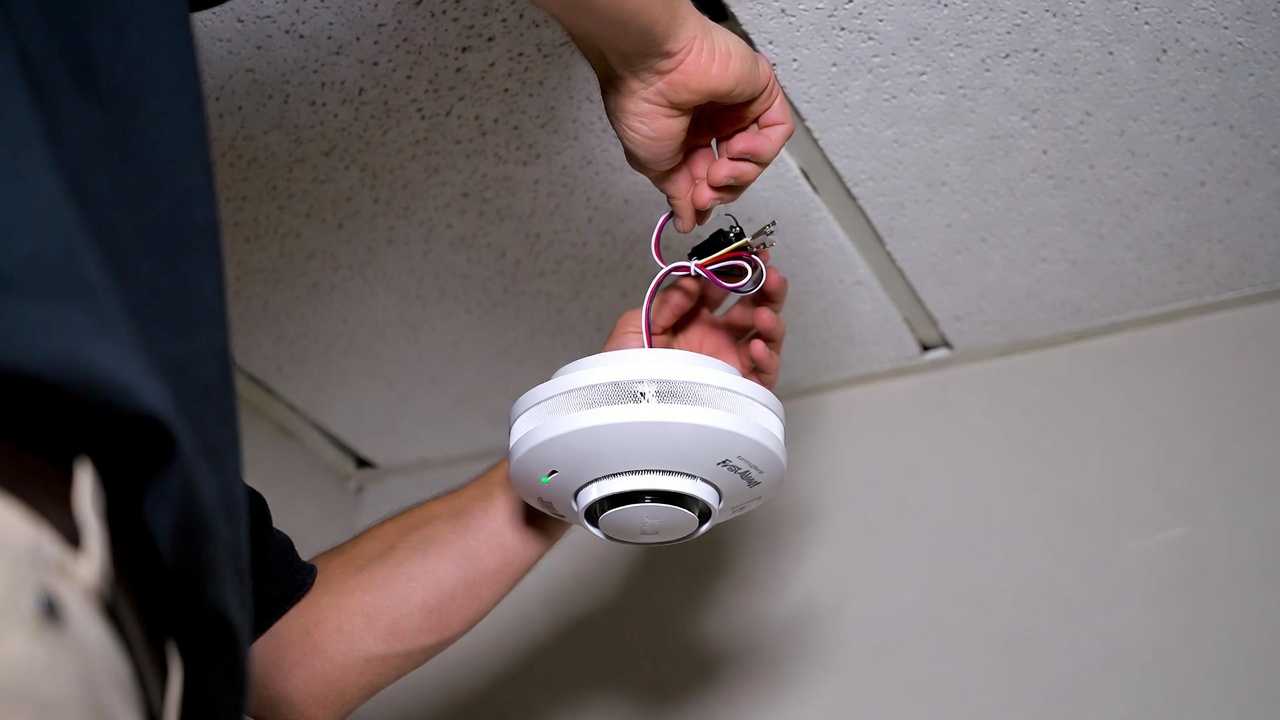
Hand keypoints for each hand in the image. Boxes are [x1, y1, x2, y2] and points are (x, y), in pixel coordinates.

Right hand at [600, 16, 794, 234]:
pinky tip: (738, 148)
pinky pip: (777, 130)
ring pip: (758, 156)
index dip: (706, 196)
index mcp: (686, 133)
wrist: (653, 66)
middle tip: (706, 192)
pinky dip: (762, 149)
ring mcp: (738, 105)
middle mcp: (713, 119)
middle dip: (723, 188)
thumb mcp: (656, 164)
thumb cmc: (641, 101)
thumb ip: (677, 194)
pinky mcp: (761, 90)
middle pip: (736, 170)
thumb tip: (685, 220)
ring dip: (742, 173)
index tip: (697, 209)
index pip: (707, 174)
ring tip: (720, 170)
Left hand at [601, 261, 788, 389]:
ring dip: (770, 318)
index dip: (737, 269)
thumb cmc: (622, 372)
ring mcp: (730, 362)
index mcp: (693, 319)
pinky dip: (768, 357)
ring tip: (763, 312)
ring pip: (766, 335)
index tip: (747, 253)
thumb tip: (691, 280)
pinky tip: (758, 346)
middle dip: (766, 287)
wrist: (621, 408)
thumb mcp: (635, 326)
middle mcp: (716, 338)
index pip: (723, 288)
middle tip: (771, 273)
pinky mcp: (739, 389)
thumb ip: (665, 300)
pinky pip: (764, 372)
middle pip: (753, 306)